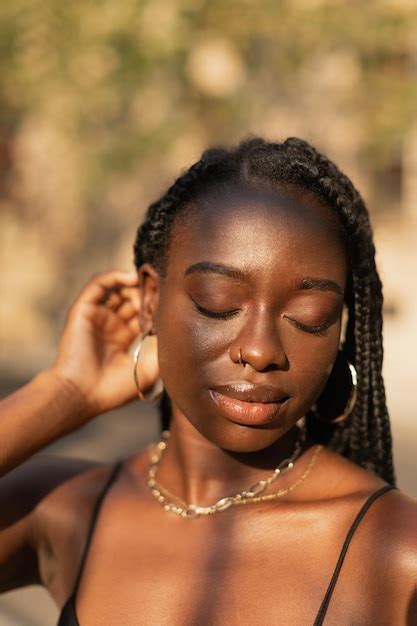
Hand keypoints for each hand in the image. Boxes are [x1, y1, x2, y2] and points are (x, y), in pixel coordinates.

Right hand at [48, 270, 158, 417]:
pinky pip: (98, 284)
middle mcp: (110, 325)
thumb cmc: (113, 390)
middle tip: (162, 294)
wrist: (81, 395)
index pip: (143, 314)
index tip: (172, 303)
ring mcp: (97, 317)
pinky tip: (131, 278)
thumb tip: (172, 326)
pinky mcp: (83, 309)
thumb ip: (161, 348)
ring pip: (118, 289)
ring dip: (135, 285)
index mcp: (123, 339)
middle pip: (133, 299)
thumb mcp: (147, 370)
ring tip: (148, 289)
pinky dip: (114, 276)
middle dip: (148, 295)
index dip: (157, 308)